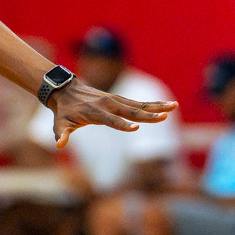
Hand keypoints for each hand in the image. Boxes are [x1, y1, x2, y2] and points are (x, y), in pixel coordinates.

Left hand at [48, 81, 175, 147]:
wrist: (65, 90)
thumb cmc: (64, 111)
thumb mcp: (59, 123)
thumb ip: (61, 133)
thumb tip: (59, 144)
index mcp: (95, 112)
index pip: (110, 120)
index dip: (122, 124)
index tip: (135, 128)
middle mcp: (108, 104)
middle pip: (130, 110)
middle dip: (147, 115)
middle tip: (163, 117)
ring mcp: (115, 100)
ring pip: (139, 105)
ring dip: (157, 106)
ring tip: (174, 107)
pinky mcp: (120, 99)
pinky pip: (139, 103)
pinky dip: (153, 104)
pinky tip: (169, 106)